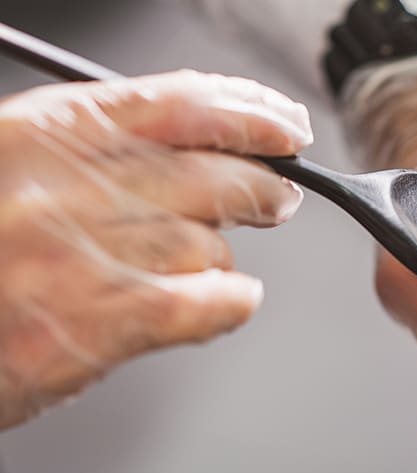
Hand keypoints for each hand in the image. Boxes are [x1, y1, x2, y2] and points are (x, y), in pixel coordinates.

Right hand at [0, 70, 312, 427]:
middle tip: (278, 198)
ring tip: (211, 268)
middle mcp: (71, 183)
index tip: (286, 126)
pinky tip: (232, 302)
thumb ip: (92, 154)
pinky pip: (207, 302)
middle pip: (212, 175)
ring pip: (209, 244)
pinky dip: (232, 303)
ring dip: (222, 258)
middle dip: (262, 187)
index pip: (180, 104)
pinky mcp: (100, 321)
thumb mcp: (12, 166)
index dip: (249, 113)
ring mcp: (87, 252)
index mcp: (48, 132)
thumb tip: (186, 154)